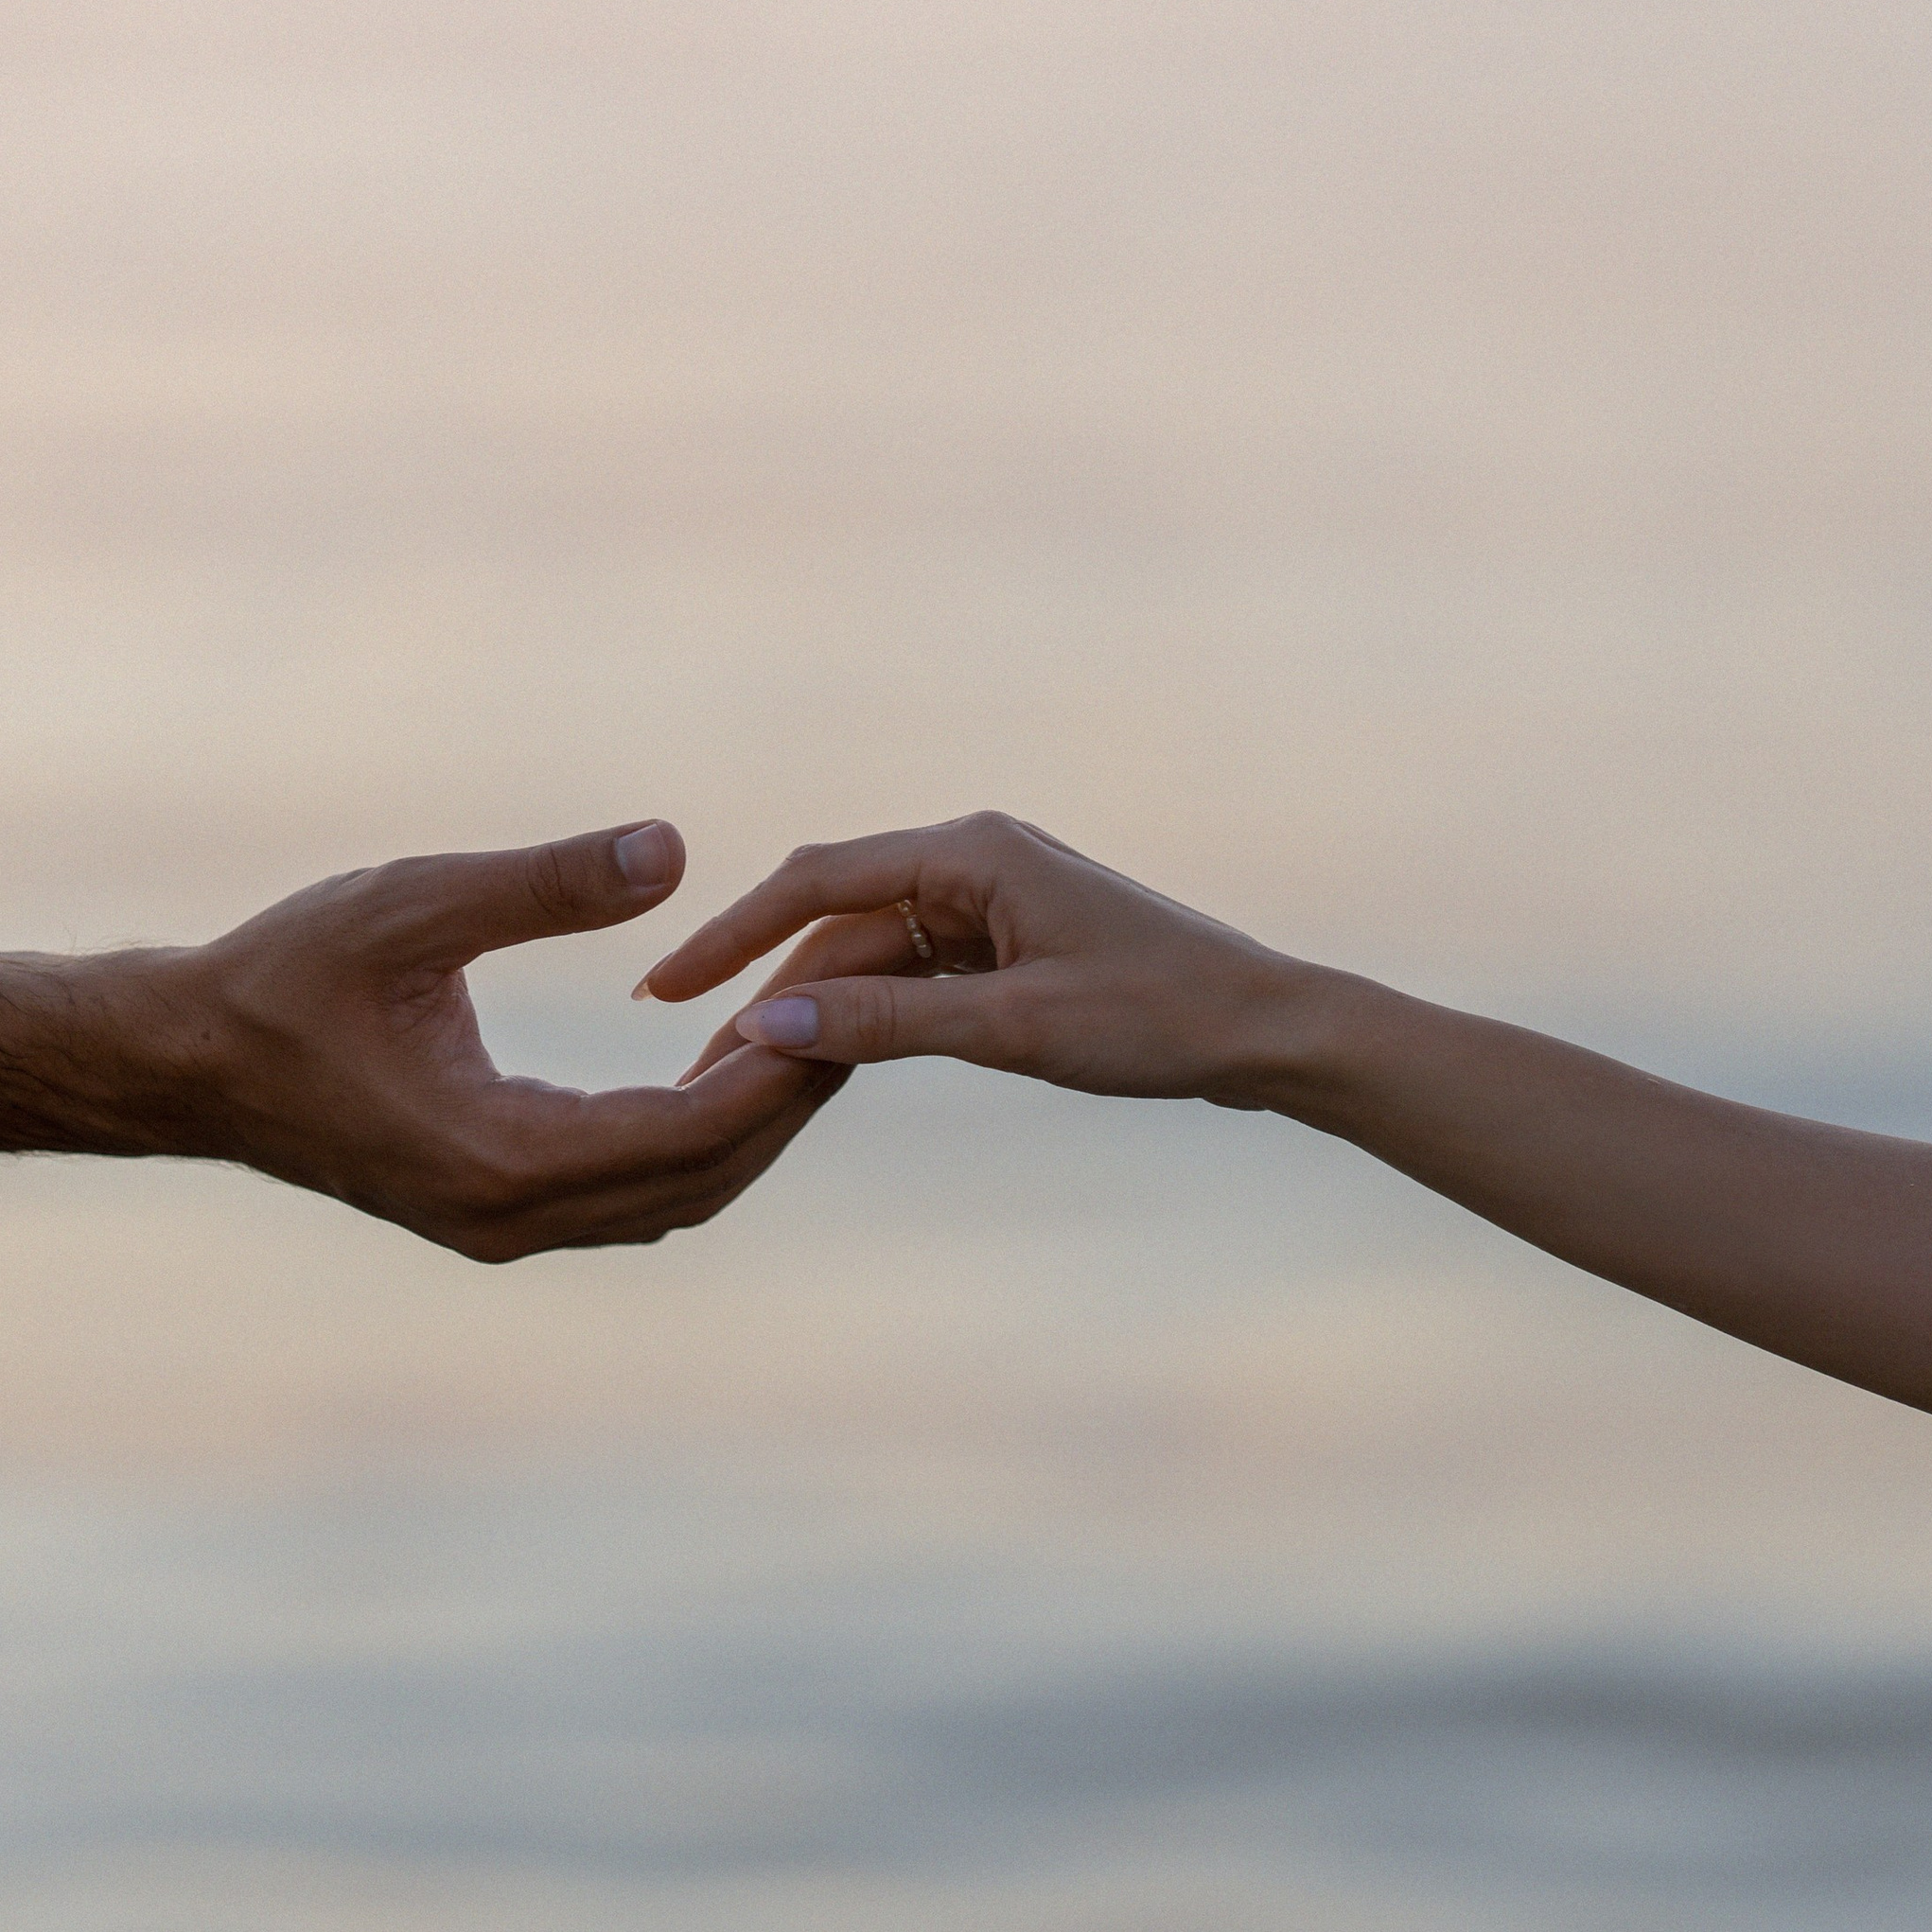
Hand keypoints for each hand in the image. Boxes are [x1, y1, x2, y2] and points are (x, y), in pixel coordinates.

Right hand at [171, 819, 844, 1255]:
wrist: (185, 1060)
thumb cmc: (284, 975)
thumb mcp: (412, 904)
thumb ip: (543, 882)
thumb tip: (673, 845)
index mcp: (500, 1159)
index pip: (686, 1135)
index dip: (774, 1072)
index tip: (840, 1002)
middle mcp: (511, 1217)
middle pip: (699, 1181)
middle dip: (783, 1101)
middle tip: (858, 1010)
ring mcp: (501, 1225)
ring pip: (672, 1198)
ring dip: (744, 1125)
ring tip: (808, 1032)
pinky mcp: (493, 1209)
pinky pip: (629, 1191)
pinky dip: (690, 1136)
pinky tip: (719, 1065)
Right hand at [637, 810, 1314, 1101]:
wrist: (1268, 1029)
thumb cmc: (1160, 1017)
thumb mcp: (1016, 1028)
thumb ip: (889, 1022)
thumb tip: (769, 1023)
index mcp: (971, 852)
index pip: (816, 881)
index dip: (730, 936)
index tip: (663, 990)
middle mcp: (971, 860)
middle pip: (836, 920)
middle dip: (764, 988)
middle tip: (692, 1063)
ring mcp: (990, 901)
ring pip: (871, 954)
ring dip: (813, 1010)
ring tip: (742, 1080)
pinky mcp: (1007, 944)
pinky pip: (913, 974)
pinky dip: (868, 1015)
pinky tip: (822, 1063)